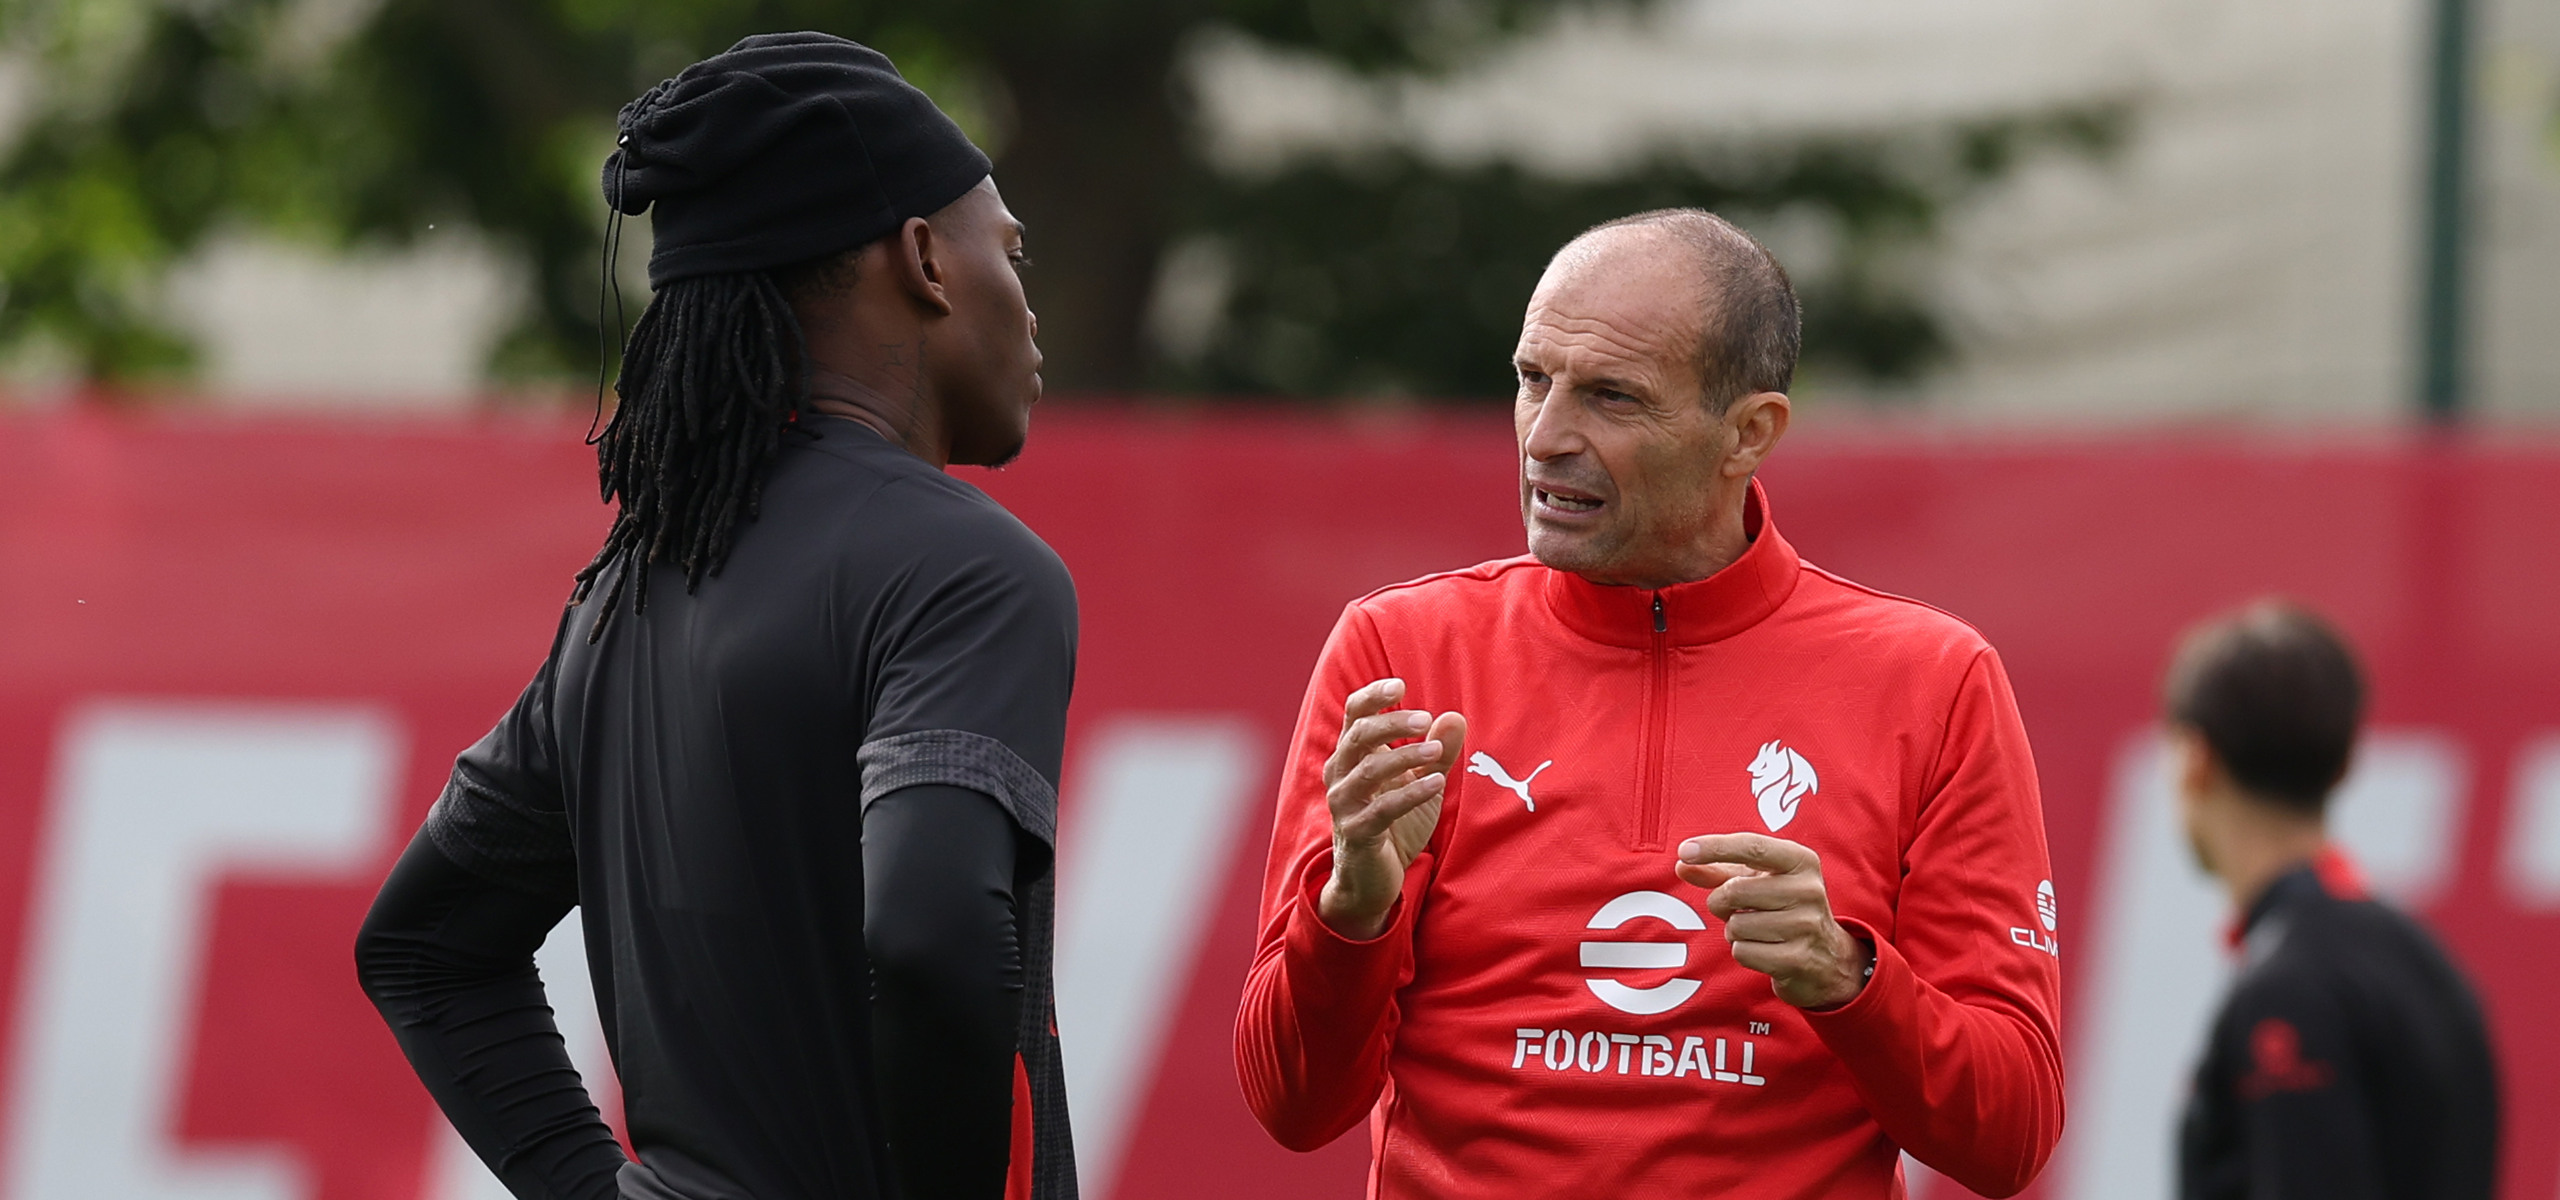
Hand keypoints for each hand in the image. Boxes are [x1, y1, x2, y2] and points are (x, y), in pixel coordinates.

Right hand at [1316, 678, 1466, 940]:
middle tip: (1424, 718)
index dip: (1373, 696)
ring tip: (1436, 751)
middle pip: (1358, 736)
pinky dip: (1409, 794)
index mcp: (1352, 756)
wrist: (1372, 878)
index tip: (1401, 684)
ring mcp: (1345, 805)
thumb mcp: (1421, 783)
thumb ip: (1437, 753)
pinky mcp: (1357, 833)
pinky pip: (1382, 810)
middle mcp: (1341, 775)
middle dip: (1391, 722)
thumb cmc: (1394, 823)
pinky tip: (1435, 785)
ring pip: (1368, 771)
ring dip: (1404, 756)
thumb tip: (1455, 717)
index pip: (1354, 715)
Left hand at [1675, 833, 1872, 1009]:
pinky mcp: (1798, 958)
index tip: (1684, 851)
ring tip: (1758, 931)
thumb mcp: (1758, 882)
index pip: (1752, 846)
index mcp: (1800, 861)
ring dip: (1734, 931)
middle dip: (1721, 902)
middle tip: (1738, 909)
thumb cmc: (1783, 909)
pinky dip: (1743, 952)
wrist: (1827, 958)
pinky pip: (1743, 952)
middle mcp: (1808, 889)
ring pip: (1735, 925)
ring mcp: (1806, 925)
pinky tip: (1765, 950)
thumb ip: (1719, 871)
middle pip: (1733, 890)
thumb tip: (1682, 864)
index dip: (1715, 847)